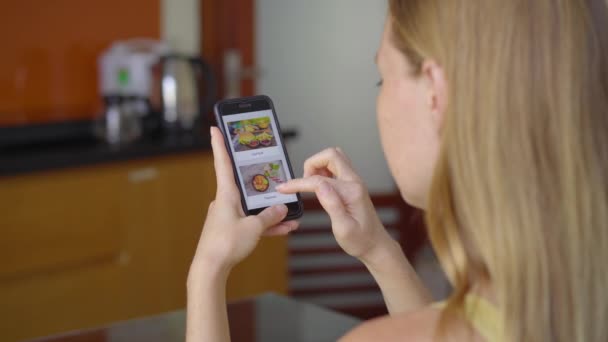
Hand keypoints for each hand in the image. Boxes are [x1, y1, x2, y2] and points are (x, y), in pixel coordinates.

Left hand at [190, 127, 298, 274]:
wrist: (210, 269)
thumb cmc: (225, 244)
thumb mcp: (254, 228)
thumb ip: (270, 216)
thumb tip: (281, 208)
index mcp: (226, 194)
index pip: (223, 162)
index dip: (220, 144)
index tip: (215, 128)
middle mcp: (225, 202)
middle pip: (246, 186)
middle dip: (264, 184)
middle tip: (274, 174)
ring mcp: (228, 216)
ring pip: (253, 207)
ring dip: (270, 212)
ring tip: (291, 217)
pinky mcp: (231, 230)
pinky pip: (252, 222)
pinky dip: (266, 225)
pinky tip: (283, 229)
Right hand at [277, 147, 391, 260]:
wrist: (375, 245)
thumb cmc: (360, 240)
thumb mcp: (344, 229)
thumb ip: (332, 205)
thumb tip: (319, 186)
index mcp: (351, 192)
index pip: (319, 179)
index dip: (299, 183)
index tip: (284, 188)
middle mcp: (354, 181)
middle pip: (331, 154)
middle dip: (312, 164)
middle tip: (304, 184)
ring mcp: (354, 181)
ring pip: (334, 158)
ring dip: (318, 166)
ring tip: (311, 186)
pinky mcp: (352, 184)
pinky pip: (336, 167)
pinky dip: (323, 171)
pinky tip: (319, 188)